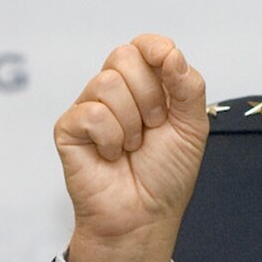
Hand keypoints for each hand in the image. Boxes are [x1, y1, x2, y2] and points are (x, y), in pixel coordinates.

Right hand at [54, 34, 208, 261]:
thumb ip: (188, 86)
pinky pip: (91, 113)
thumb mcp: (192, 127)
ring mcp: (89, 108)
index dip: (155, 49)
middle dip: (149, 95)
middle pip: (123, 56)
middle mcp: (115, 91)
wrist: (144, 216)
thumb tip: (171, 52)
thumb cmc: (166, 175)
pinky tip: (110, 156)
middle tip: (153, 127)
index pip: (143, 45)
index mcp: (146, 85)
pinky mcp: (69, 128)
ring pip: (107, 83)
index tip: (168, 65)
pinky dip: (110, 138)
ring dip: (131, 123)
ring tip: (131, 147)